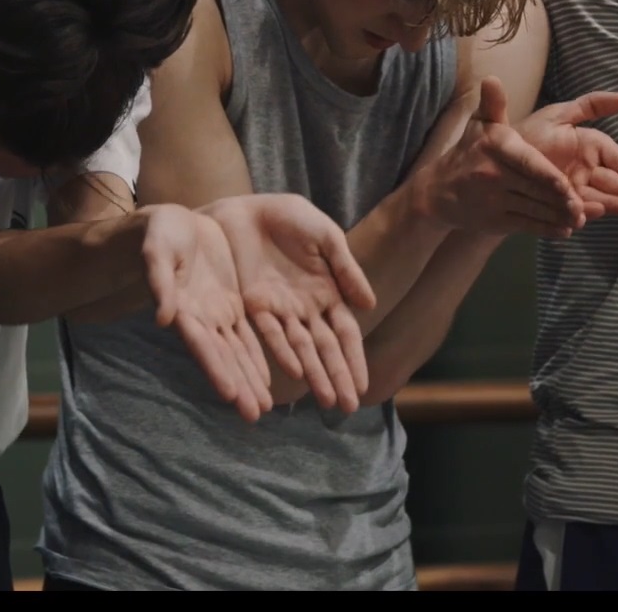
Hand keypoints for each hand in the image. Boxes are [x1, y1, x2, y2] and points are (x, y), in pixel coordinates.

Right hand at [138, 203, 274, 422]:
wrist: (175, 223)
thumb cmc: (160, 236)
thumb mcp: (158, 253)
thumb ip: (161, 284)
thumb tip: (163, 318)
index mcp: (183, 310)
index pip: (202, 345)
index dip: (215, 369)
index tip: (229, 395)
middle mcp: (202, 319)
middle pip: (223, 358)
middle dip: (238, 386)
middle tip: (254, 414)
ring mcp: (218, 314)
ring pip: (237, 353)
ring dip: (250, 379)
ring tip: (264, 407)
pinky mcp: (232, 304)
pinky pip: (248, 335)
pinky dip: (257, 357)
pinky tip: (269, 378)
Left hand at [200, 193, 375, 413]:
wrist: (247, 208)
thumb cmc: (290, 217)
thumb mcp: (326, 237)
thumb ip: (346, 269)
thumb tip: (370, 306)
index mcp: (327, 292)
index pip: (345, 334)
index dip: (354, 360)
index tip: (363, 387)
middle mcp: (305, 308)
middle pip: (324, 349)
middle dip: (336, 377)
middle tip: (347, 409)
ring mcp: (279, 310)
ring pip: (299, 349)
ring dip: (313, 376)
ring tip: (324, 401)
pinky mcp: (253, 305)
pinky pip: (269, 334)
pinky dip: (282, 354)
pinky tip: (294, 375)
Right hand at [415, 77, 584, 237]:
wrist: (440, 190)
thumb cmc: (470, 151)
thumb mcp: (480, 124)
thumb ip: (494, 104)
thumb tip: (492, 79)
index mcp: (495, 148)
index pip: (526, 162)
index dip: (547, 175)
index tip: (566, 185)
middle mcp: (492, 175)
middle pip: (534, 189)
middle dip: (561, 200)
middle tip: (583, 206)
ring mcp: (493, 201)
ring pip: (533, 210)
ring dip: (558, 217)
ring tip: (580, 218)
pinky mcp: (494, 222)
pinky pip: (525, 226)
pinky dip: (546, 229)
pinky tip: (564, 230)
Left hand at [515, 91, 617, 219]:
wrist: (494, 159)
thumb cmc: (529, 132)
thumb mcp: (560, 114)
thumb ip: (591, 105)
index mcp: (587, 145)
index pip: (614, 156)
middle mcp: (583, 168)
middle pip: (610, 179)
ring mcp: (572, 188)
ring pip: (596, 196)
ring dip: (610, 202)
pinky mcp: (558, 204)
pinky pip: (573, 208)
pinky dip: (582, 212)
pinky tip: (588, 215)